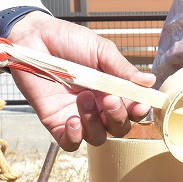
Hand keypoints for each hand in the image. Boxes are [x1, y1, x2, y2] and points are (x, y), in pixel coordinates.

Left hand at [5, 11, 156, 150]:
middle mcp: (98, 107)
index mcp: (113, 90)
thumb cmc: (68, 40)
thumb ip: (122, 68)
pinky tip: (73, 120)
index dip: (139, 112)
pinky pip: (70, 143)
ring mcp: (78, 115)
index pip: (133, 110)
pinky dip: (75, 137)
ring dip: (95, 122)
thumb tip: (149, 82)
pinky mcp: (56, 121)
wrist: (33, 38)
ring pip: (97, 137)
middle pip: (119, 128)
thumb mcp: (100, 50)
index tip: (139, 105)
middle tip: (110, 99)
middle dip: (118, 117)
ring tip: (83, 98)